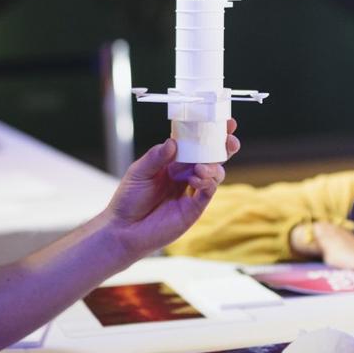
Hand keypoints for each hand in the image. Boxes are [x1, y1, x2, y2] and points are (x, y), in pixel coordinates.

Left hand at [103, 120, 238, 257]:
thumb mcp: (139, 172)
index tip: (223, 123)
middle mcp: (185, 174)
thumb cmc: (128, 200)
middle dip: (224, 146)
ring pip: (215, 173)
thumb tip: (173, 142)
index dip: (209, 132)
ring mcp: (192, 191)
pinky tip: (196, 179)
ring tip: (200, 168)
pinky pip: (209, 191)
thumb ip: (156, 156)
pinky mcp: (194, 208)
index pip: (195, 143)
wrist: (124, 229)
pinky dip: (208, 182)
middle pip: (212, 157)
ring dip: (213, 166)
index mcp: (173, 162)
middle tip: (229, 140)